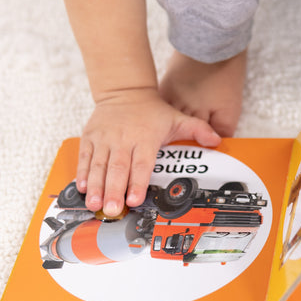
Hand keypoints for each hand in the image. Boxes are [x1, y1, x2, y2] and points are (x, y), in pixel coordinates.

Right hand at [76, 86, 220, 215]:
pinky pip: (85, 158)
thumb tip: (217, 140)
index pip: (141, 164)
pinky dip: (83, 173)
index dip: (137, 183)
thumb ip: (198, 130)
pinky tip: (83, 188)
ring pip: (99, 166)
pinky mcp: (90, 138)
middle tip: (112, 210)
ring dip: (96, 187)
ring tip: (95, 205)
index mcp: (145, 138)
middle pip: (118, 169)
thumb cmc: (152, 110)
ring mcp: (104, 139)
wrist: (125, 90)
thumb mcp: (177, 118)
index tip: (134, 200)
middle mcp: (123, 140)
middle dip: (114, 191)